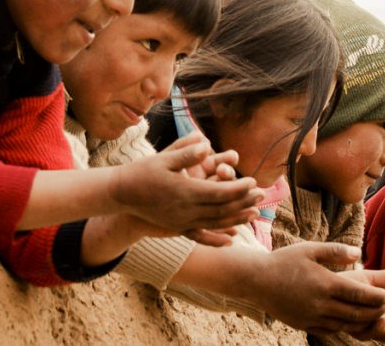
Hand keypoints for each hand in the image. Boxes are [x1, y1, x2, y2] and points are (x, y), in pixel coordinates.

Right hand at [111, 133, 264, 233]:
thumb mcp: (164, 158)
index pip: (220, 192)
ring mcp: (182, 221)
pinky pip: (202, 235)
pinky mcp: (177, 227)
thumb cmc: (143, 171)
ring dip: (237, 219)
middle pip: (222, 209)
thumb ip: (187, 152)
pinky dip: (218, 238)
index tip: (253, 181)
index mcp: (186, 192)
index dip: (239, 188)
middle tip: (261, 195)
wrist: (122, 193)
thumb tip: (207, 144)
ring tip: (254, 213)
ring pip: (215, 223)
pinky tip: (231, 239)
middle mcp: (186, 210)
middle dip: (244, 203)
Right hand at [249, 242, 384, 332]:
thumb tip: (358, 253)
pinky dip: (345, 327)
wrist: (256, 280)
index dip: (377, 297)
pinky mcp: (305, 325)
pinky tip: (351, 321)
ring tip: (375, 316)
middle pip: (357, 313)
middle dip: (376, 312)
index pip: (359, 294)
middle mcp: (321, 303)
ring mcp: (313, 317)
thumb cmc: (284, 260)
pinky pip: (331, 330)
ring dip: (363, 322)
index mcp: (325, 283)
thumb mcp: (309, 249)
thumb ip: (335, 251)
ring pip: (346, 324)